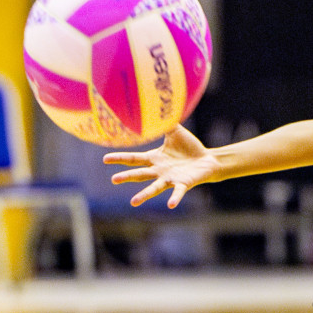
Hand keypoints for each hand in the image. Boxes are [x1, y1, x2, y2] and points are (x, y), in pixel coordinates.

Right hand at [103, 125, 219, 207]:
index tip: (105, 159)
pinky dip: (174, 198)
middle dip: (127, 176)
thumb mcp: (175, 132)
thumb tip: (154, 107)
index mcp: (155, 159)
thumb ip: (165, 122)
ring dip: (144, 194)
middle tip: (114, 180)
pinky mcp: (183, 183)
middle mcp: (160, 171)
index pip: (134, 159)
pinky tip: (170, 205)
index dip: (120, 158)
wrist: (207, 160)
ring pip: (155, 187)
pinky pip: (178, 192)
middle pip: (140, 174)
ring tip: (134, 202)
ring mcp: (171, 179)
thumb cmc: (190, 147)